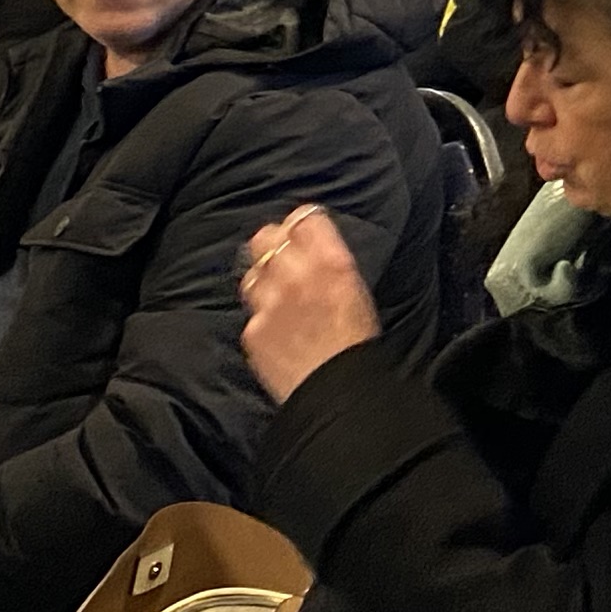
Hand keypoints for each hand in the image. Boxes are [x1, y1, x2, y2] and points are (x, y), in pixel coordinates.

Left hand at [238, 208, 379, 404]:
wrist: (340, 394)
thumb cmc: (359, 343)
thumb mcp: (357, 290)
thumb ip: (331, 262)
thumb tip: (314, 248)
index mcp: (331, 261)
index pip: (303, 217)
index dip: (302, 225)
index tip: (304, 233)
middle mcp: (295, 275)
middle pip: (266, 236)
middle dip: (273, 245)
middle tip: (283, 260)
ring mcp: (268, 303)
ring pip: (251, 272)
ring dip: (263, 279)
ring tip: (277, 296)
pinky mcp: (253, 330)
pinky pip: (252, 313)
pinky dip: (261, 317)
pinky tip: (277, 331)